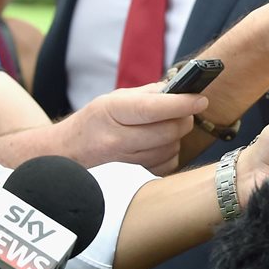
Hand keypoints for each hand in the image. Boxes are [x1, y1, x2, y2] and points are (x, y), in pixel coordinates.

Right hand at [62, 84, 203, 174]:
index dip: (182, 104)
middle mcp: (116, 139)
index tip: (201, 100)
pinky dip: (170, 153)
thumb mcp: (115, 99)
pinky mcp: (133, 178)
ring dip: (177, 136)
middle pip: (168, 132)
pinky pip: (167, 165)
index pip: (153, 109)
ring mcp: (124, 162)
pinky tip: (158, 145)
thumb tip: (182, 90)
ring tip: (165, 127)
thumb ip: (149, 94)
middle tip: (185, 111)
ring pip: (170, 149)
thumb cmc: (96, 121)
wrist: (68, 152)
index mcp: (112, 112)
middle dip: (184, 119)